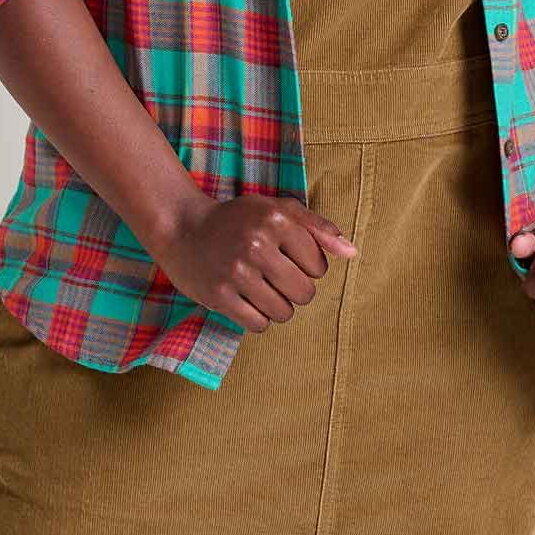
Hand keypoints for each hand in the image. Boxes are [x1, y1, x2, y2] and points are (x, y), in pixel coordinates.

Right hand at [151, 193, 356, 334]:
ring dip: (277, 306)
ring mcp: (236, 271)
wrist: (181, 228)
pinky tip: (246, 300)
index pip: (319, 267)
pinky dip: (258, 317)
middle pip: (304, 293)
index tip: (288, 258)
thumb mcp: (277, 209)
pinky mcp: (219, 295)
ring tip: (261, 288)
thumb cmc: (238, 220)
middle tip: (275, 276)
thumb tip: (353, 252)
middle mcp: (257, 244)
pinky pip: (259, 324)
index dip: (308, 267)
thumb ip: (318, 228)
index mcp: (276, 219)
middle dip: (295, 290)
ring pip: (283, 313)